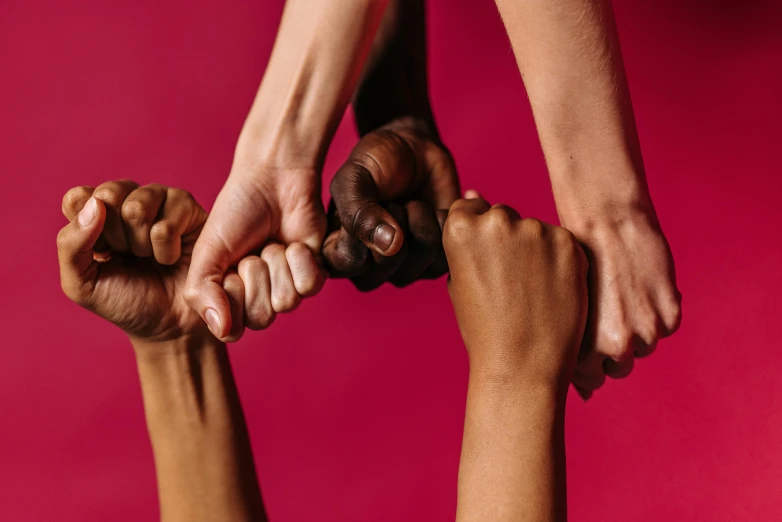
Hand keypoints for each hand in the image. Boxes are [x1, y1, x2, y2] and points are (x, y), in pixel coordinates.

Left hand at [57, 180, 248, 342]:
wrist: (170, 325)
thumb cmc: (126, 302)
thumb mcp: (81, 283)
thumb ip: (71, 245)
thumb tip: (94, 205)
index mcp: (97, 213)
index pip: (79, 197)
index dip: (86, 227)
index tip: (101, 254)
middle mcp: (129, 199)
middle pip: (107, 194)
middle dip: (115, 237)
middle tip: (128, 257)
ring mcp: (160, 200)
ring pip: (137, 206)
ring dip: (141, 245)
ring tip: (150, 258)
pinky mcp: (189, 209)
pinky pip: (166, 224)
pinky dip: (166, 251)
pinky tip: (172, 257)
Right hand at [184, 166, 326, 339]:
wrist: (272, 180)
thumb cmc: (236, 212)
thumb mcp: (207, 251)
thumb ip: (202, 292)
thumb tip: (221, 331)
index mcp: (230, 297)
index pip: (233, 328)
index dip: (231, 296)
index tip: (229, 268)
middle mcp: (259, 297)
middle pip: (262, 318)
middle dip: (255, 276)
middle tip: (252, 251)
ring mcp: (288, 287)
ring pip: (286, 303)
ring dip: (276, 265)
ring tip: (271, 243)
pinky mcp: (313, 275)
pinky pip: (309, 287)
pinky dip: (299, 261)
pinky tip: (292, 243)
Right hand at [323, 117, 459, 289]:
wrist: (417, 148)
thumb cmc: (376, 161)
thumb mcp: (354, 177)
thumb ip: (358, 211)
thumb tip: (389, 246)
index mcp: (338, 250)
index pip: (347, 263)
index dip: (362, 233)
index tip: (369, 203)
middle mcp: (369, 267)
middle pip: (383, 270)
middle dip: (395, 226)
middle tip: (397, 201)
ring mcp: (403, 268)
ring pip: (415, 267)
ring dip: (420, 226)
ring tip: (415, 203)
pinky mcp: (435, 261)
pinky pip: (443, 261)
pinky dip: (444, 228)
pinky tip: (437, 210)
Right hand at [443, 192, 588, 389]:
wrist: (521, 366)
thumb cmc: (484, 329)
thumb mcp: (459, 281)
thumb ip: (466, 238)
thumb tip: (476, 194)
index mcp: (461, 229)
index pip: (468, 208)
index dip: (477, 237)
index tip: (485, 263)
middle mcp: (497, 221)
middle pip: (502, 216)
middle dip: (505, 241)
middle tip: (510, 283)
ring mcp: (535, 229)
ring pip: (533, 229)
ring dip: (534, 250)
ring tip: (531, 292)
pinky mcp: (568, 242)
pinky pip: (560, 241)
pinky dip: (559, 261)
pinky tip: (551, 291)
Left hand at [565, 209, 681, 396]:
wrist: (606, 223)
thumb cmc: (577, 260)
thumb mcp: (567, 306)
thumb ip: (573, 342)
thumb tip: (582, 385)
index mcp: (583, 346)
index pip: (589, 380)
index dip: (588, 368)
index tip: (587, 354)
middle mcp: (617, 345)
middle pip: (619, 368)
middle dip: (613, 351)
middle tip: (607, 319)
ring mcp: (647, 331)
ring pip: (644, 347)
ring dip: (637, 329)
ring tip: (622, 296)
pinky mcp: (670, 315)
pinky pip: (666, 326)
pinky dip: (657, 311)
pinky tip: (641, 288)